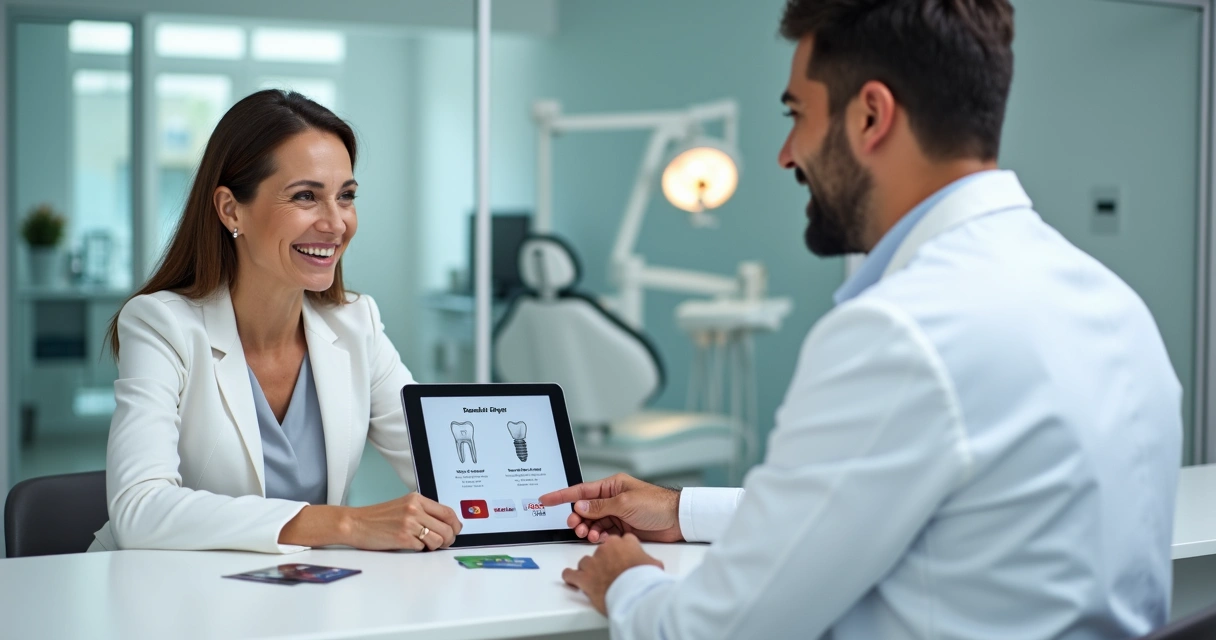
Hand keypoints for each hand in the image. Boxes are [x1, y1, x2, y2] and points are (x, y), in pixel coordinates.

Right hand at [344, 493, 462, 550]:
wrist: (355, 523)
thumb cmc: (377, 517)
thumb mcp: (403, 506)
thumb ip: (422, 511)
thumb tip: (443, 524)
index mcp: (416, 499)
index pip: (447, 511)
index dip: (455, 524)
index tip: (455, 530)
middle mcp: (415, 509)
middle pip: (446, 528)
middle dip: (448, 539)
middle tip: (443, 543)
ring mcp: (409, 523)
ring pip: (438, 539)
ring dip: (434, 546)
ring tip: (425, 544)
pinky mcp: (403, 538)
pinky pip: (422, 548)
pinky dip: (419, 549)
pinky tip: (411, 545)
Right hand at [539, 473, 682, 542]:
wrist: (677, 520)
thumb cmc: (657, 504)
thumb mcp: (625, 503)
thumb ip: (600, 506)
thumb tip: (580, 507)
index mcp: (611, 486)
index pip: (581, 490)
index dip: (561, 495)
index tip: (545, 499)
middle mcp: (612, 499)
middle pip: (585, 509)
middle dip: (577, 518)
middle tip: (576, 527)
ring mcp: (617, 514)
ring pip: (593, 523)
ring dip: (588, 529)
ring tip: (591, 535)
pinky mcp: (622, 528)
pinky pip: (603, 532)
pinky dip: (599, 537)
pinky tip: (602, 539)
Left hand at [562, 533, 662, 614]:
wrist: (635, 594)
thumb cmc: (644, 580)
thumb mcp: (654, 565)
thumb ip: (649, 560)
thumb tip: (652, 565)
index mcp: (623, 543)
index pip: (621, 541)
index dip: (622, 551)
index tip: (623, 557)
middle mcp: (606, 549)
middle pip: (602, 550)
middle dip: (606, 560)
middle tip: (612, 572)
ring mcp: (593, 562)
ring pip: (586, 561)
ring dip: (590, 569)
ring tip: (596, 578)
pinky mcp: (584, 577)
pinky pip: (571, 574)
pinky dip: (571, 577)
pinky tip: (573, 580)